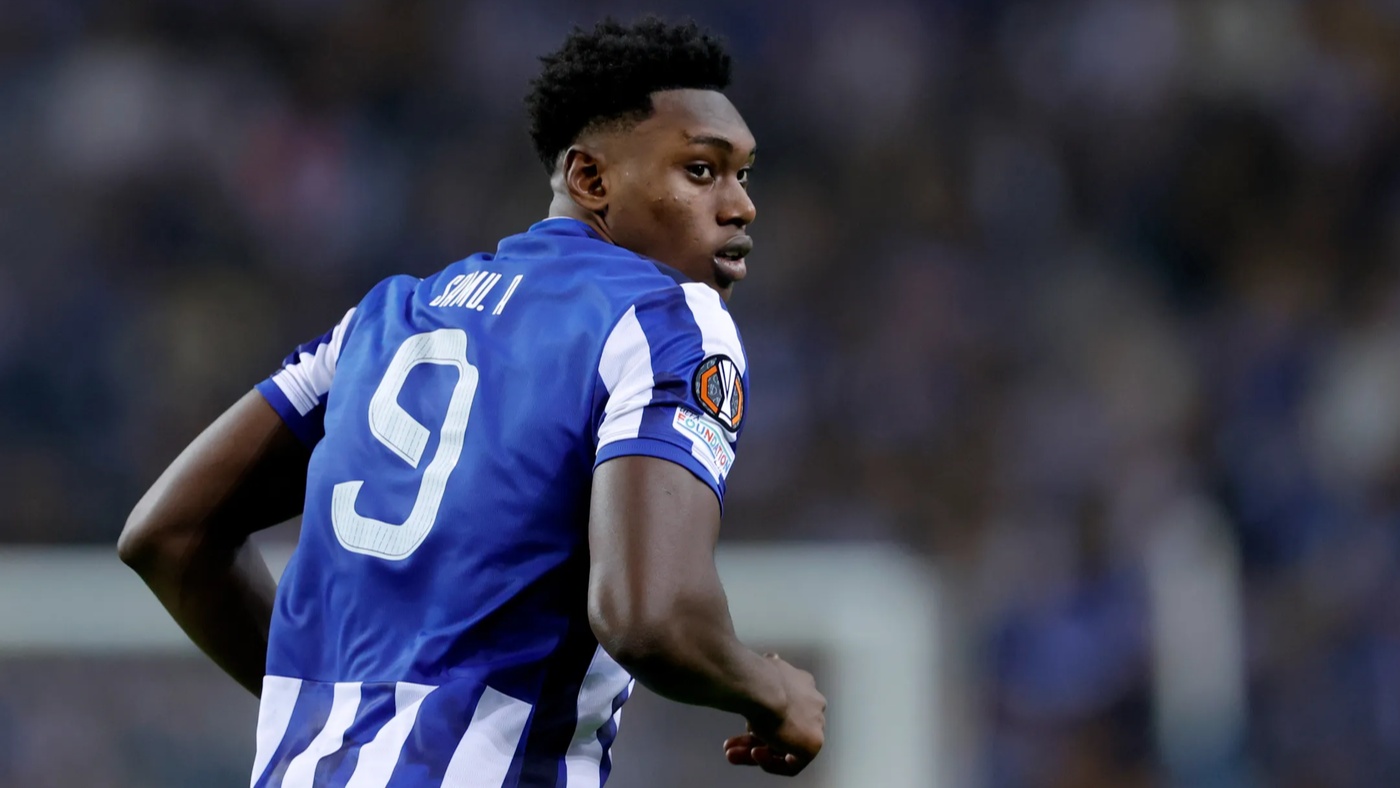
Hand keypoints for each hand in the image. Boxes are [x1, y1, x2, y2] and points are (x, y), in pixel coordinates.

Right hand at [724, 654, 824, 775]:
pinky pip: (791, 762)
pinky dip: (770, 762)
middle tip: (730, 745)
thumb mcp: (760, 669)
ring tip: (733, 753)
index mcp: (803, 682)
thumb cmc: (753, 677)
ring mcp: (816, 723)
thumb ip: (767, 673)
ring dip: (756, 750)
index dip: (759, 714)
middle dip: (754, 737)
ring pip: (784, 744)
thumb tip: (771, 659)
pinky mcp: (813, 744)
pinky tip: (754, 754)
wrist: (762, 686)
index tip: (741, 720)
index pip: (784, 705)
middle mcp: (813, 702)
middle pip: (783, 726)